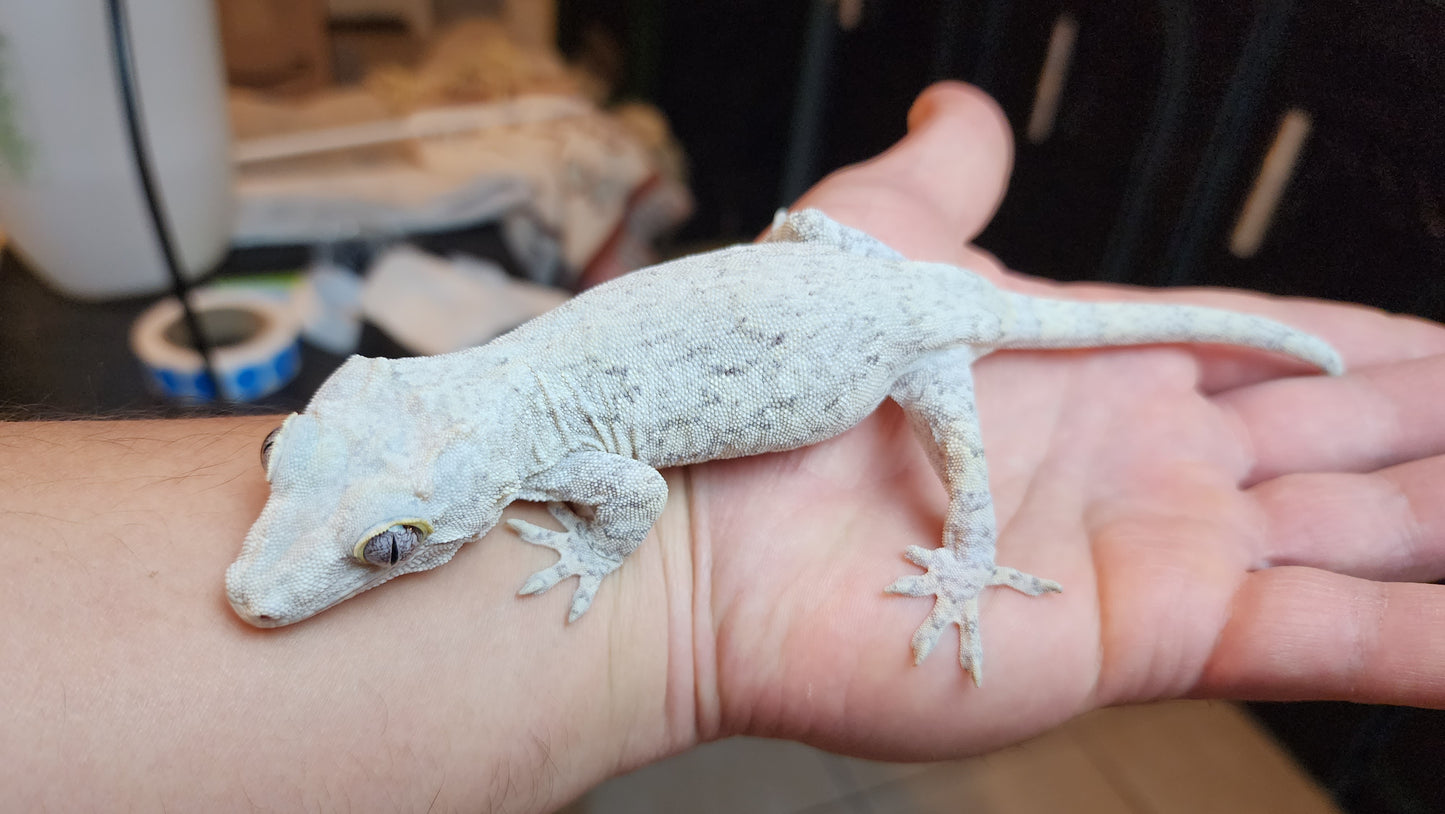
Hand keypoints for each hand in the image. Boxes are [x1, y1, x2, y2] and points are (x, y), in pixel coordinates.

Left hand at [691, 82, 1444, 758]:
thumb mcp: (882, 243)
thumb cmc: (774, 385)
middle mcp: (1145, 464)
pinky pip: (1326, 642)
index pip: (1266, 352)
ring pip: (1363, 532)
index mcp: (1098, 371)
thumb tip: (961, 106)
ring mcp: (1156, 553)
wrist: (697, 528)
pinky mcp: (1150, 635)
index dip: (1363, 343)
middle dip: (1432, 425)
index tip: (1444, 340)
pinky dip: (1424, 643)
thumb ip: (945, 179)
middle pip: (1338, 437)